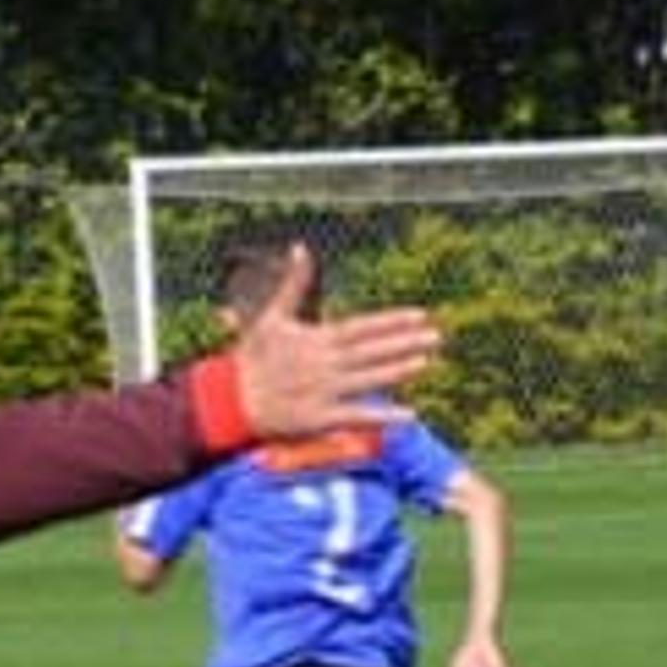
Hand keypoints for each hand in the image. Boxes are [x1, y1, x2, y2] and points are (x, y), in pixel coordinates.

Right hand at [226, 243, 441, 437]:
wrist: (229, 400)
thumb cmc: (252, 359)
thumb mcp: (270, 316)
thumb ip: (293, 284)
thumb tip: (301, 248)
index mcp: (315, 339)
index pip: (362, 327)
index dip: (392, 321)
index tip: (420, 315)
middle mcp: (323, 364)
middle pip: (371, 351)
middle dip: (404, 342)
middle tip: (437, 335)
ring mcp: (323, 391)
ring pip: (368, 379)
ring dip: (397, 371)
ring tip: (426, 362)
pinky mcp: (319, 419)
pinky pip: (357, 416)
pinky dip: (383, 416)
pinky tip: (410, 414)